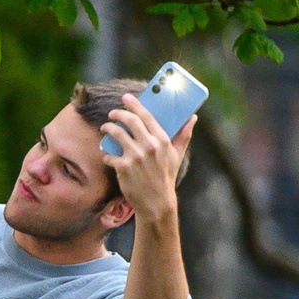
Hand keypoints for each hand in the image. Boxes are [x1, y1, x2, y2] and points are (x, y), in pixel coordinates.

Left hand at [100, 94, 194, 224]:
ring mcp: (135, 156)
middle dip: (118, 114)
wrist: (156, 201)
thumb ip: (184, 135)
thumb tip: (193, 117)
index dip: (135, 104)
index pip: (146, 116)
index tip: (126, 97)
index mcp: (163, 140)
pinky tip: (107, 155)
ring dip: (108, 129)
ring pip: (117, 134)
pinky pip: (109, 155)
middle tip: (113, 113)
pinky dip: (107, 154)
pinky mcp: (123, 167)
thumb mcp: (177, 155)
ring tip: (105, 129)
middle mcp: (149, 146)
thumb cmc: (166, 176)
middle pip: (130, 121)